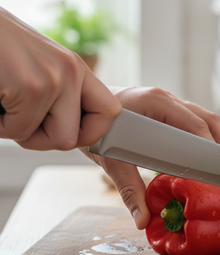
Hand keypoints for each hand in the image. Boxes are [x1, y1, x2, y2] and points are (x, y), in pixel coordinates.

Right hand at [0, 7, 120, 149]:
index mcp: (76, 69)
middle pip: (74, 139)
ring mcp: (54, 80)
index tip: (68, 134)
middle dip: (44, 140)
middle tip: (23, 122)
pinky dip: (1, 126)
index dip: (91, 133)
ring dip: (20, 132)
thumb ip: (62, 97)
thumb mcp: (42, 70)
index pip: (111, 112)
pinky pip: (19, 131)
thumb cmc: (2, 51)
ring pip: (50, 140)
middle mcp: (71, 72)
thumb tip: (74, 135)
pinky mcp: (30, 88)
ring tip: (7, 106)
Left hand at [81, 87, 219, 228]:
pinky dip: (208, 139)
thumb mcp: (110, 159)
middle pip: (208, 120)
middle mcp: (167, 99)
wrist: (81, 105)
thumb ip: (128, 189)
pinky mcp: (167, 109)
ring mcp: (169, 101)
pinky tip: (210, 157)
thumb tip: (143, 221)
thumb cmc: (94, 128)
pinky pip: (195, 121)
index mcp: (155, 104)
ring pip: (205, 118)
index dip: (212, 150)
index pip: (196, 125)